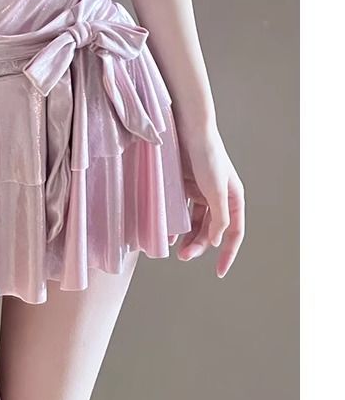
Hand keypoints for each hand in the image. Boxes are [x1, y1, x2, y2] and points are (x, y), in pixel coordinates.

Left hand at [169, 123, 244, 277]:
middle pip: (211, 230)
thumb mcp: (216, 190)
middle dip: (199, 246)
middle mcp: (218, 196)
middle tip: (183, 257)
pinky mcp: (184, 184)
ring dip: (186, 236)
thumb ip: (219, 217)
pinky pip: (181, 209)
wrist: (188, 127)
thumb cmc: (207, 155)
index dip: (228, 254)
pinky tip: (166, 231)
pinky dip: (174, 222)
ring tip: (173, 248)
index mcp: (233, 198)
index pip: (234, 233)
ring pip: (195, 222)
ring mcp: (200, 190)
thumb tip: (216, 240)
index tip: (219, 272)